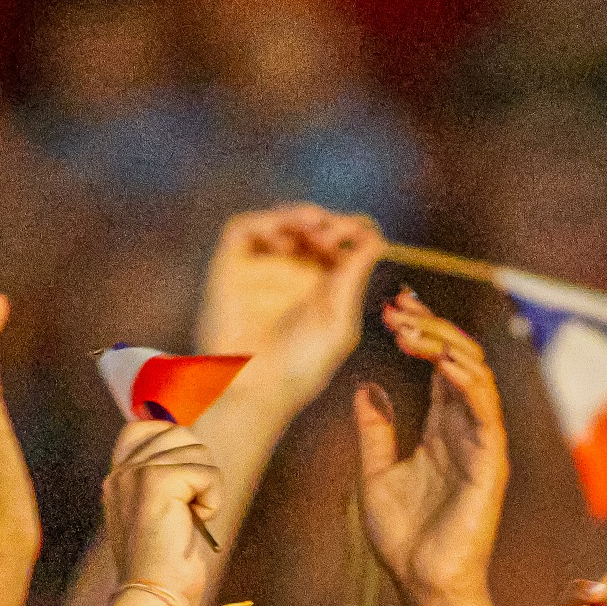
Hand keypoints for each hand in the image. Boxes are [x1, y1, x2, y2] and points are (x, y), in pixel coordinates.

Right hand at [102, 420, 223, 601]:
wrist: (153, 595)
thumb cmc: (163, 564)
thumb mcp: (155, 513)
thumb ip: (163, 479)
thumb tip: (192, 447)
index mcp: (117, 477)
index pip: (144, 427)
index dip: (174, 443)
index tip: (183, 483)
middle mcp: (122, 471)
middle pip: (180, 434)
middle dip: (198, 468)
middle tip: (188, 507)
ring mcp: (137, 473)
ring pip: (198, 450)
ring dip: (207, 486)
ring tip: (190, 516)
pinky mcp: (157, 480)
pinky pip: (208, 472)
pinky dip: (213, 499)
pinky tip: (198, 521)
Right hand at [193, 204, 385, 400]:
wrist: (255, 390)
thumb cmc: (299, 369)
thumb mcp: (339, 324)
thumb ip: (353, 280)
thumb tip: (374, 239)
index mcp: (322, 286)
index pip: (339, 244)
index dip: (351, 231)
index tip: (360, 233)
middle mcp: (292, 273)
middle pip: (312, 228)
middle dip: (327, 223)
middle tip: (334, 231)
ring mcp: (261, 268)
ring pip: (280, 222)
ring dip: (298, 215)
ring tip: (315, 225)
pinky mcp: (232, 266)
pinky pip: (244, 230)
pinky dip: (265, 223)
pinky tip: (285, 237)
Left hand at [355, 290, 509, 605]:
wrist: (423, 584)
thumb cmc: (404, 540)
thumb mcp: (375, 474)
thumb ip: (375, 432)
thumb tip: (366, 389)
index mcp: (441, 430)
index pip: (440, 365)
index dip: (422, 331)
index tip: (394, 306)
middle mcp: (465, 430)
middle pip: (460, 359)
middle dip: (431, 327)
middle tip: (398, 307)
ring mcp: (481, 444)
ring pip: (476, 375)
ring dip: (445, 345)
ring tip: (411, 328)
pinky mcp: (491, 463)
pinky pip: (486, 411)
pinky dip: (468, 382)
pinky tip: (443, 361)